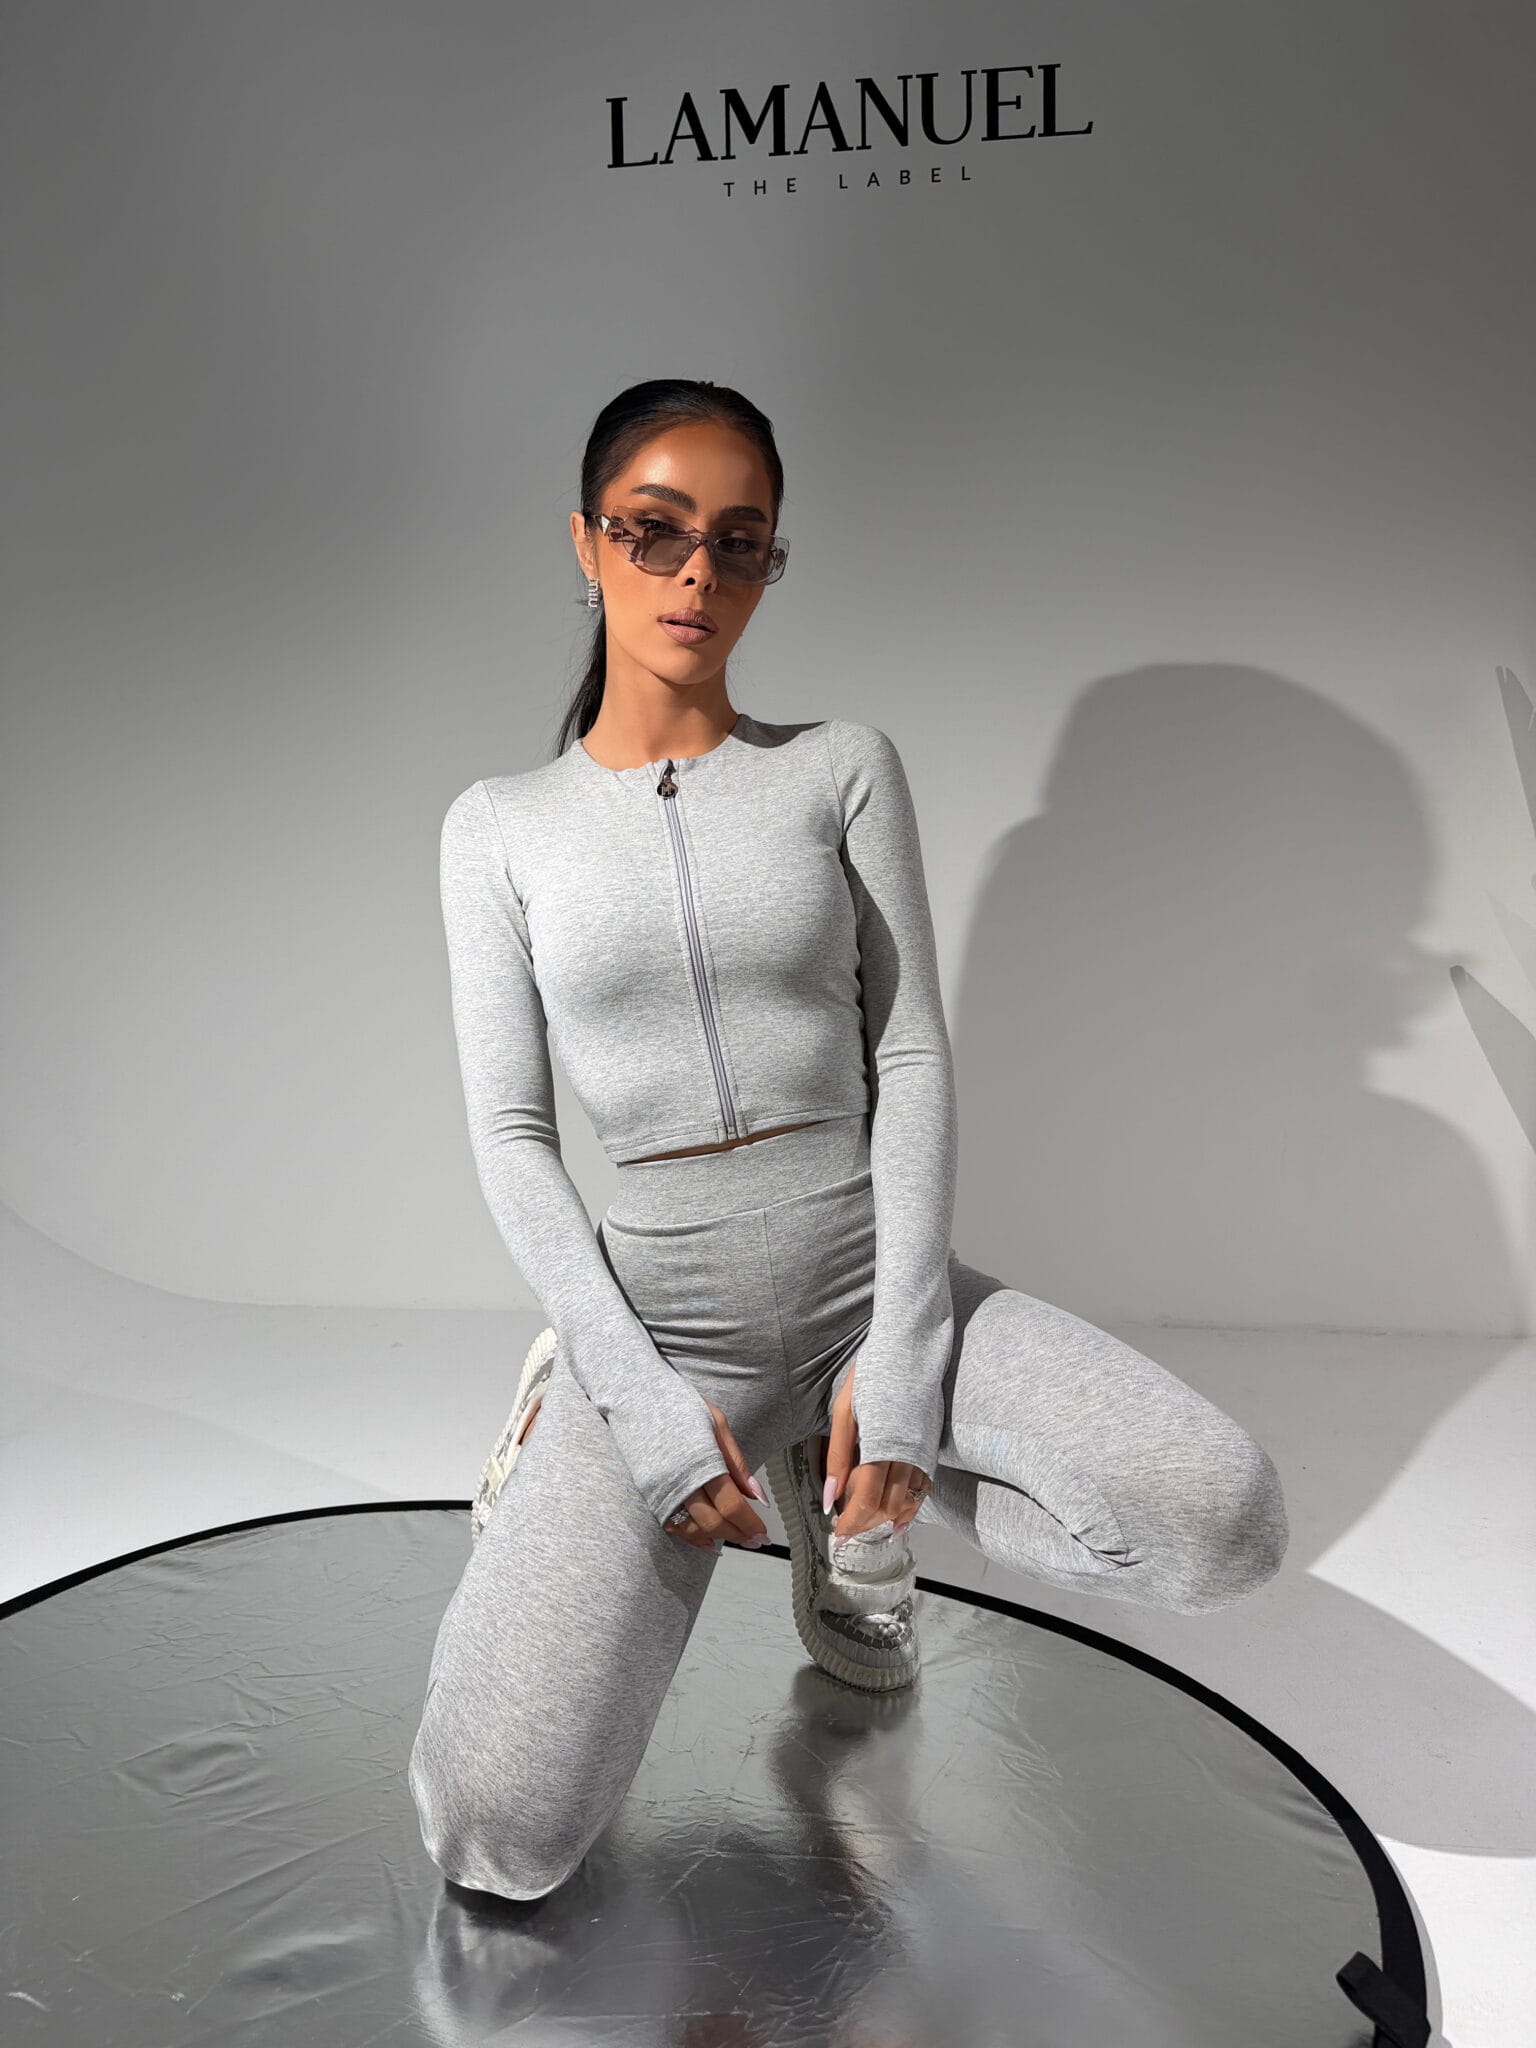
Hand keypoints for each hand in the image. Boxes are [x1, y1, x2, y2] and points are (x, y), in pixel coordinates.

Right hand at [663, 1399, 769, 1552]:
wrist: (637, 1398)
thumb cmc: (679, 1405)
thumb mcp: (717, 1423)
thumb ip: (737, 1463)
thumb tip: (757, 1495)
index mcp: (700, 1461)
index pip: (731, 1504)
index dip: (750, 1523)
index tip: (762, 1532)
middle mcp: (679, 1480)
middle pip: (714, 1522)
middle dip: (739, 1535)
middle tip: (756, 1539)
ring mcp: (661, 1489)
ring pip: (693, 1529)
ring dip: (718, 1538)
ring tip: (737, 1537)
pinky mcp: (649, 1493)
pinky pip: (671, 1525)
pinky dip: (692, 1538)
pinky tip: (708, 1540)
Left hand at [825, 1363, 931, 1540]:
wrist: (910, 1349)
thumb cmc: (874, 1375)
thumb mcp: (844, 1412)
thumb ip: (837, 1456)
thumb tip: (829, 1496)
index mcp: (881, 1445)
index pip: (866, 1498)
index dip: (852, 1521)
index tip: (838, 1534)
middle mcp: (906, 1454)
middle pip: (888, 1505)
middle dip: (866, 1524)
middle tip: (847, 1530)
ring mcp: (922, 1452)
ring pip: (908, 1500)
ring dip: (887, 1519)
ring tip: (867, 1527)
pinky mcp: (930, 1447)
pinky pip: (924, 1488)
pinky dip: (912, 1508)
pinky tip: (899, 1520)